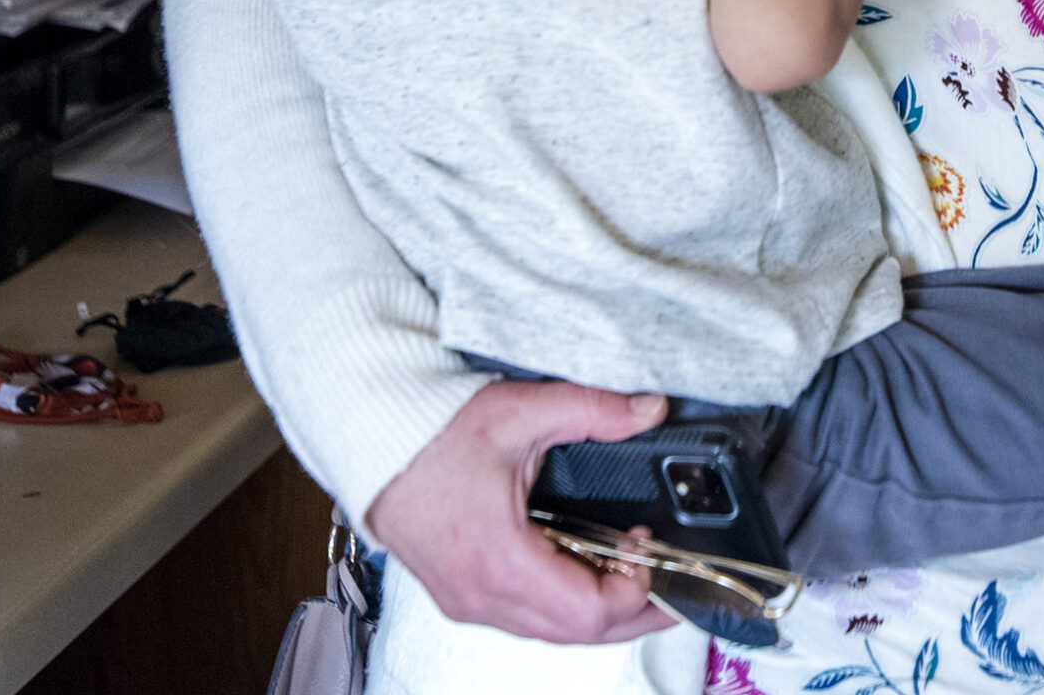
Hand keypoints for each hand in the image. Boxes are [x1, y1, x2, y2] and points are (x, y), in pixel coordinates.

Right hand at [363, 381, 676, 642]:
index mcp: (499, 559)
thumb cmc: (429, 435)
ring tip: (637, 578)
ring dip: (600, 613)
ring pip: (553, 632)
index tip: (649, 549)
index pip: (587, 610)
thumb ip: (593, 411)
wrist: (370, 443)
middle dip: (634, 613)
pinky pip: (528, 619)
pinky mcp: (462, 594)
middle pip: (578, 633)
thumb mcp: (521, 412)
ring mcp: (470, 601)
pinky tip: (587, 573)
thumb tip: (649, 410)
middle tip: (673, 587)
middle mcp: (483, 594)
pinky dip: (566, 605)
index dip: (634, 589)